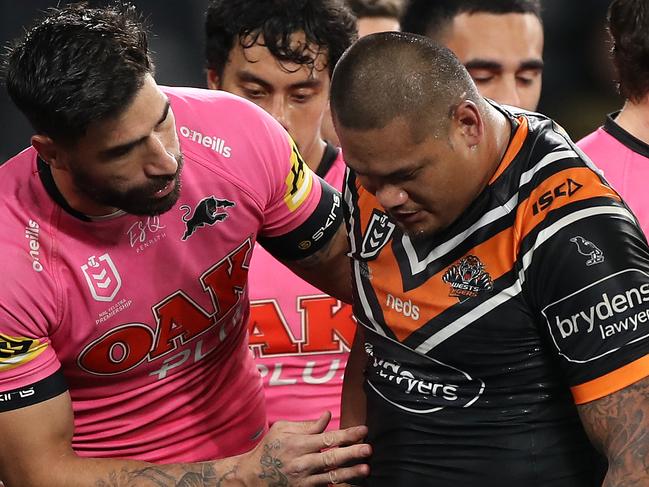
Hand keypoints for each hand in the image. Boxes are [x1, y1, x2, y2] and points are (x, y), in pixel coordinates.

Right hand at [239, 411, 369, 485]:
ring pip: (331, 476)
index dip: (346, 434)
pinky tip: (352, 484)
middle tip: (368, 449)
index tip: (362, 430)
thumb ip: (307, 425)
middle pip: (331, 457)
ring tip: (365, 469)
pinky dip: (339, 485)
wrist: (254, 476)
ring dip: (350, 473)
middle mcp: (302, 462)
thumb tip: (328, 416)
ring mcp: (303, 479)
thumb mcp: (282, 430)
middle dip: (351, 453)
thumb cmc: (269, 448)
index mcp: (297, 444)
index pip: (327, 438)